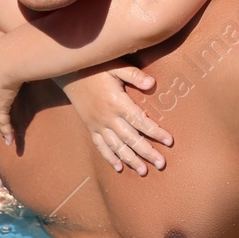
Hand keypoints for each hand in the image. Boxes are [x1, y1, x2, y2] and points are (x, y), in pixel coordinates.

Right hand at [59, 64, 173, 175]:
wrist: (69, 72)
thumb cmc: (96, 67)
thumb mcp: (116, 66)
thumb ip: (134, 75)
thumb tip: (152, 83)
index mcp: (117, 102)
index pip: (140, 121)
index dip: (156, 132)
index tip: (169, 141)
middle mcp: (108, 117)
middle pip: (131, 139)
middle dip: (147, 152)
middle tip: (161, 164)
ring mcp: (98, 125)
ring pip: (117, 147)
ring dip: (131, 160)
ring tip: (144, 171)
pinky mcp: (90, 127)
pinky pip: (100, 146)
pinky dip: (109, 158)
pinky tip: (119, 168)